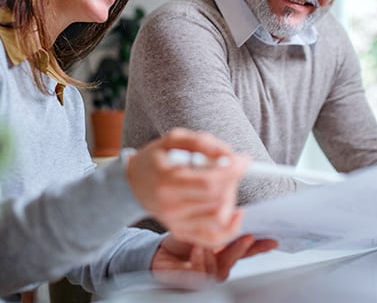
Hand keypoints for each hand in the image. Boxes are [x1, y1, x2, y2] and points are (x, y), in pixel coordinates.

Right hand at [126, 128, 250, 247]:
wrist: (133, 184)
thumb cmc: (155, 159)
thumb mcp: (173, 139)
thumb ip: (202, 142)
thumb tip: (229, 155)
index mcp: (167, 180)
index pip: (210, 182)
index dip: (232, 170)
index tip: (243, 160)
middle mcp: (171, 206)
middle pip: (218, 199)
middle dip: (231, 180)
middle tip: (229, 168)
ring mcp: (176, 223)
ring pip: (220, 216)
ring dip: (230, 197)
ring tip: (222, 184)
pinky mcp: (181, 232)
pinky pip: (214, 238)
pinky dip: (230, 227)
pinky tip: (234, 212)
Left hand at [151, 234, 277, 281]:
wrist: (159, 252)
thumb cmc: (180, 240)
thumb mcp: (200, 226)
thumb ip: (219, 226)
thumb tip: (237, 215)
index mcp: (224, 250)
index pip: (247, 249)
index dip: (260, 246)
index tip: (273, 239)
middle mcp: (220, 264)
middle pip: (237, 259)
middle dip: (242, 248)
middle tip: (246, 236)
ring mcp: (209, 275)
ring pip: (221, 270)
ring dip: (214, 254)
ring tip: (203, 243)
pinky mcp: (196, 282)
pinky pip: (204, 275)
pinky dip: (200, 261)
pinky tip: (195, 251)